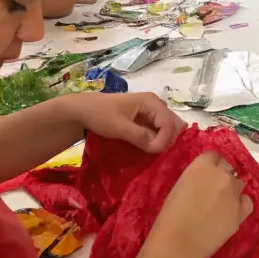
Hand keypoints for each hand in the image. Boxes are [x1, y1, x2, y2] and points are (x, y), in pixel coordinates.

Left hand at [70, 91, 185, 152]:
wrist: (84, 111)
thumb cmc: (100, 115)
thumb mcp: (119, 126)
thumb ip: (139, 136)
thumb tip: (158, 148)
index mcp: (151, 102)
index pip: (169, 123)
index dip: (165, 139)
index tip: (153, 152)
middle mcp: (156, 105)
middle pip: (174, 124)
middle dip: (169, 140)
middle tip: (159, 155)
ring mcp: (151, 113)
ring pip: (168, 128)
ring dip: (165, 141)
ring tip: (156, 154)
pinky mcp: (146, 121)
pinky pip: (159, 131)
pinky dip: (158, 141)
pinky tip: (151, 150)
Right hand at [151, 151, 251, 257]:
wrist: (179, 241)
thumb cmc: (170, 215)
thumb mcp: (180, 186)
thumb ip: (196, 177)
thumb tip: (204, 181)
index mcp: (202, 165)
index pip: (214, 155)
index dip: (212, 165)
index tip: (207, 175)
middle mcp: (222, 173)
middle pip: (229, 168)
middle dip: (223, 176)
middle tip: (214, 190)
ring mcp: (234, 192)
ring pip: (239, 184)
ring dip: (232, 190)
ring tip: (222, 204)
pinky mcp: (242, 210)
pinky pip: (247, 201)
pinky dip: (241, 204)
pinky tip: (232, 212)